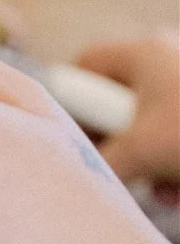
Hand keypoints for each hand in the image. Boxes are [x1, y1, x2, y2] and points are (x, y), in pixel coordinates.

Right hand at [76, 33, 179, 182]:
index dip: (73, 103)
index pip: (86, 66)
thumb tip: (78, 176)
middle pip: (121, 100)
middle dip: (120, 143)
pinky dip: (178, 164)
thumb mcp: (140, 152)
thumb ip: (101, 162)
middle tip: (118, 169)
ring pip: (155, 125)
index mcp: (142, 53)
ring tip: (161, 189)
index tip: (77, 139)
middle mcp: (167, 60)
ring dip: (152, 163)